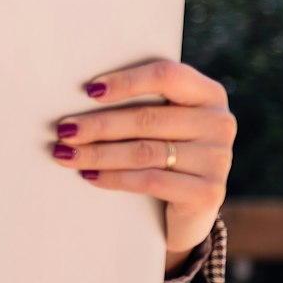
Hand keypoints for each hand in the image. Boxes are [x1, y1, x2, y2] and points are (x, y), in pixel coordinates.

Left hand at [50, 58, 234, 267]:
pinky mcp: (208, 193)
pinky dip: (114, 177)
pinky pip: (150, 181)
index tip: (89, 90)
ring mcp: (218, 159)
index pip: (167, 76)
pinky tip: (89, 175)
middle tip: (63, 130)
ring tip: (66, 154)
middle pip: (148, 118)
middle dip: (98, 125)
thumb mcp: (158, 122)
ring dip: (98, 153)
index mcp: (208, 94)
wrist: (188, 206)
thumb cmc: (162, 150)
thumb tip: (83, 94)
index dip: (127, 81)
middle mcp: (219, 123)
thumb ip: (137, 103)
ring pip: (144, 152)